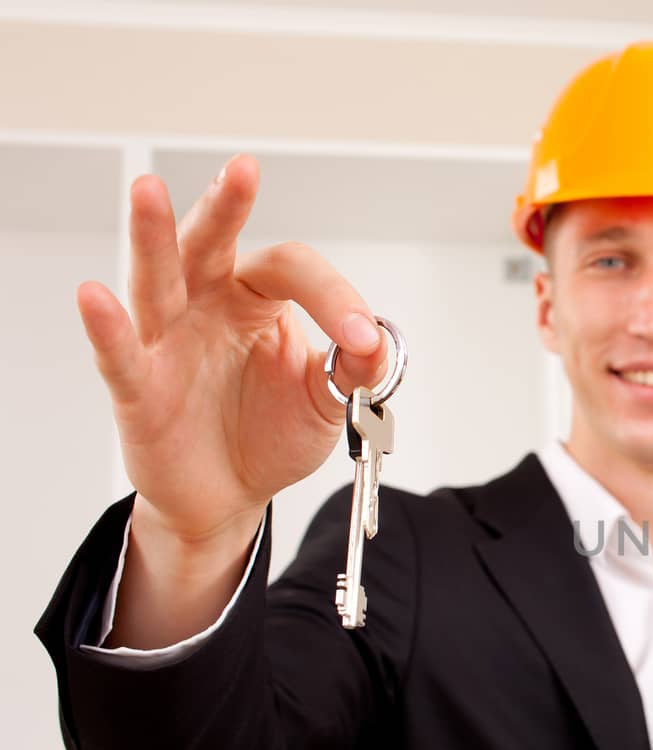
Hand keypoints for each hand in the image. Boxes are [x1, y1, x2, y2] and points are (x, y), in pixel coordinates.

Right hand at [76, 152, 389, 545]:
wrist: (231, 495)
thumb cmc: (271, 434)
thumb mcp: (329, 402)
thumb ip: (356, 371)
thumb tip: (378, 342)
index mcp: (255, 299)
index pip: (292, 269)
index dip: (331, 296)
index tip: (360, 337)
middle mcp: (206, 306)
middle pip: (211, 244)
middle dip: (224, 207)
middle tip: (242, 171)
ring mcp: (167, 343)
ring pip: (156, 281)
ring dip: (153, 237)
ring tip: (148, 192)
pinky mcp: (139, 389)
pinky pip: (120, 354)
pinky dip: (107, 326)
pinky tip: (95, 295)